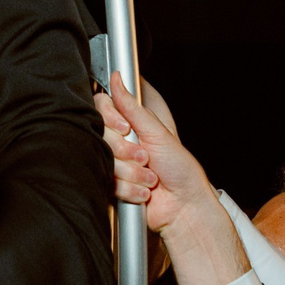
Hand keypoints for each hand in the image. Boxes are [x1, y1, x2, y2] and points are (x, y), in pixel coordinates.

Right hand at [96, 75, 211, 238]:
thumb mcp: (158, 132)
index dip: (111, 120)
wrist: (184, 207)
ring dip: (131, 172)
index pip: (103, 109)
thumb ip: (132, 106)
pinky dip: (129, 188)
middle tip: (145, 157)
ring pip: (104, 160)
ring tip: (150, 177)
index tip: (126, 129)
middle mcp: (122, 142)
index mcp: (133, 124)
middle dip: (126, 150)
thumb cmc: (180, 168)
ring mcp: (117, 164)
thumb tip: (118, 78)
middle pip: (101, 135)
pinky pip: (108, 181)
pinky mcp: (113, 184)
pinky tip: (143, 191)